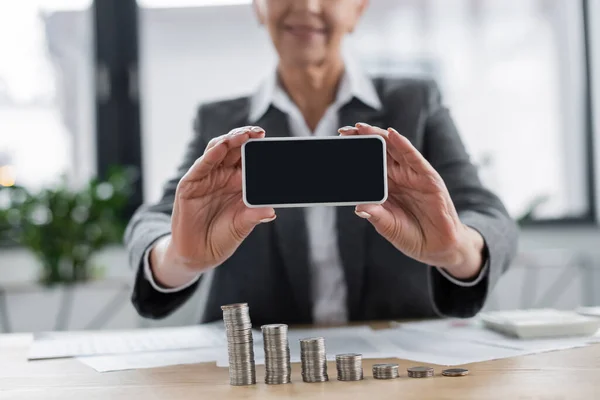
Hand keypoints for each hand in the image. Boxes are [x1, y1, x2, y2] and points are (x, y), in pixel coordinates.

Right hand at [151, 126, 275, 286]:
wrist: (198, 255)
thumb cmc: (221, 238)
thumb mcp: (241, 226)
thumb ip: (254, 216)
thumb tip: (272, 211)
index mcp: (237, 182)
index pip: (248, 157)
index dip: (256, 147)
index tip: (269, 140)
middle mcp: (221, 176)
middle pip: (233, 149)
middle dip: (244, 138)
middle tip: (258, 133)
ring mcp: (205, 179)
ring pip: (216, 152)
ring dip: (228, 141)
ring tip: (242, 135)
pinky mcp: (189, 186)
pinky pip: (201, 167)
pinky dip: (210, 156)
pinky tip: (221, 147)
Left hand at [338, 123, 484, 279]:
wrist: (438, 247)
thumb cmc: (412, 235)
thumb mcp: (388, 226)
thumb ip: (375, 215)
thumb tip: (358, 207)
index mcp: (386, 186)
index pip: (368, 163)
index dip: (356, 153)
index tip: (339, 144)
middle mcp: (399, 177)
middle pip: (379, 152)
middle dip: (363, 140)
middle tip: (344, 131)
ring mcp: (413, 175)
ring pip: (395, 149)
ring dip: (379, 137)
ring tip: (363, 128)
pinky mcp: (428, 178)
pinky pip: (414, 158)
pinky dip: (404, 145)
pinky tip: (392, 135)